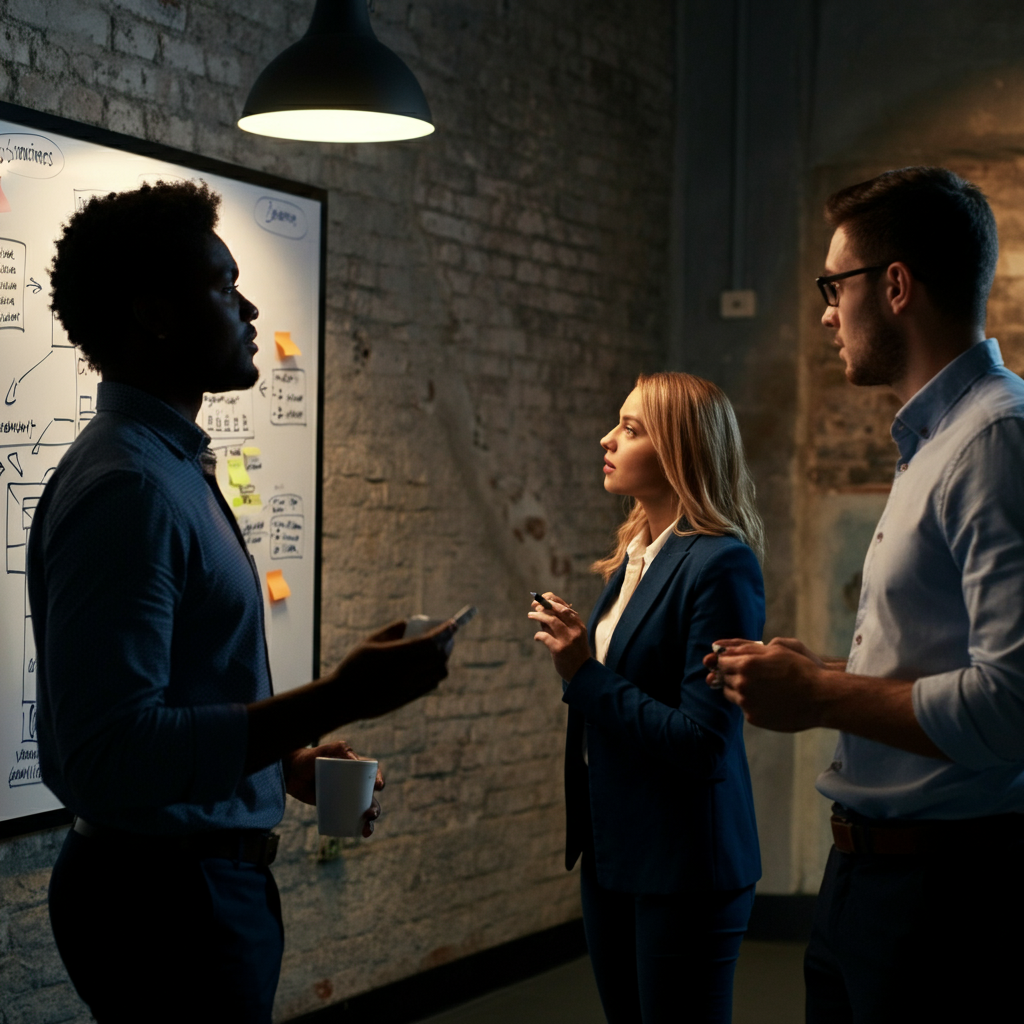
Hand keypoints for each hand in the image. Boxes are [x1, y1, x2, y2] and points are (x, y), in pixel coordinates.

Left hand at [283, 740, 383, 837]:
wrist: (291, 775)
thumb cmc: (310, 758)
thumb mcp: (326, 750)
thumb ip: (340, 748)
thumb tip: (355, 760)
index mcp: (356, 768)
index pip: (373, 774)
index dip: (379, 780)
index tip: (378, 786)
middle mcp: (353, 784)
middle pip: (370, 798)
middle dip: (375, 808)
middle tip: (370, 814)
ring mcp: (345, 798)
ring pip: (363, 811)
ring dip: (369, 822)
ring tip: (367, 830)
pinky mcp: (335, 808)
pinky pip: (349, 819)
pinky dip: (356, 828)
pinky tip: (359, 834)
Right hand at [328, 618, 453, 721]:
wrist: (344, 698)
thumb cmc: (353, 666)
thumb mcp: (369, 642)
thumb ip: (391, 630)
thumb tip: (409, 622)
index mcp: (396, 655)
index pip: (430, 641)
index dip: (444, 631)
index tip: (453, 623)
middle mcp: (406, 671)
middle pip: (439, 656)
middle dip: (447, 643)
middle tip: (446, 636)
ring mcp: (409, 687)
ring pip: (439, 672)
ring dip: (442, 659)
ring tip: (438, 651)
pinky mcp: (408, 698)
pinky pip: (431, 684)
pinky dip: (435, 673)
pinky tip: (429, 667)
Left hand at [529, 592, 590, 680]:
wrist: (583, 673)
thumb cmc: (575, 652)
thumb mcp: (573, 635)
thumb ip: (560, 624)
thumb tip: (542, 610)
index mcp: (579, 625)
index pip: (565, 607)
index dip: (552, 600)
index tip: (542, 598)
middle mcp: (575, 630)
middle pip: (559, 610)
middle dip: (544, 605)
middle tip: (533, 606)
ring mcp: (568, 639)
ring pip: (551, 620)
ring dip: (539, 616)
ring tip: (530, 615)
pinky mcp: (559, 650)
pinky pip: (545, 637)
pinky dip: (538, 634)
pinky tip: (537, 637)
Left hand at [702, 636, 825, 731]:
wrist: (820, 697)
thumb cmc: (800, 668)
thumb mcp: (775, 650)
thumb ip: (747, 649)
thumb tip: (726, 650)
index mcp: (746, 664)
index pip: (721, 661)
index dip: (727, 660)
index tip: (734, 661)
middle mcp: (742, 684)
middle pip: (723, 678)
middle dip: (732, 674)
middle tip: (751, 674)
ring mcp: (746, 703)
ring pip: (730, 693)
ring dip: (738, 688)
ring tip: (759, 686)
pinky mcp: (753, 717)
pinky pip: (743, 707)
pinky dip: (750, 703)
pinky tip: (768, 699)